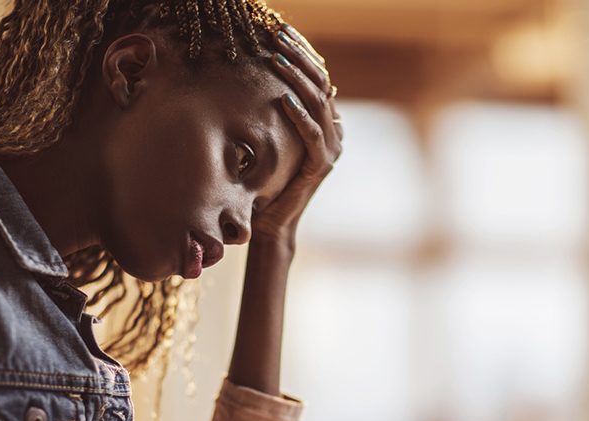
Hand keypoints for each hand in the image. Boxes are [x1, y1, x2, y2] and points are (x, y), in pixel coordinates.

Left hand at [252, 24, 342, 250]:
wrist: (271, 222)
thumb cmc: (264, 180)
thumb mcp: (269, 138)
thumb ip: (274, 112)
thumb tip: (255, 76)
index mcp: (325, 122)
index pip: (318, 75)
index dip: (301, 51)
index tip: (280, 30)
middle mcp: (333, 132)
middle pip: (321, 82)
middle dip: (298, 55)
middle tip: (276, 34)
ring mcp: (330, 150)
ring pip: (318, 102)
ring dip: (296, 77)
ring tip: (275, 58)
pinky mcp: (320, 166)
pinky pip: (312, 134)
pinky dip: (299, 114)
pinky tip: (282, 98)